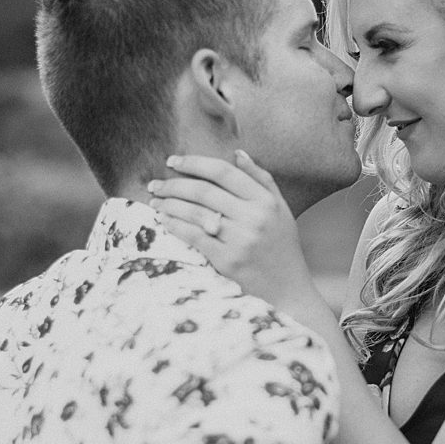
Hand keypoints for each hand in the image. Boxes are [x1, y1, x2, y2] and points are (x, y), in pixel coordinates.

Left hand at [148, 151, 313, 313]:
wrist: (288, 289)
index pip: (224, 172)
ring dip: (170, 204)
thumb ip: (262, 180)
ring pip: (195, 212)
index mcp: (266, 201)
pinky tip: (165, 220)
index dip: (195, 163)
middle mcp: (254, 217)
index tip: (173, 161)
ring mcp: (240, 239)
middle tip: (156, 184)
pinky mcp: (227, 260)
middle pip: (204, 190)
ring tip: (156, 202)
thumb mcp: (281, 210)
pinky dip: (175, 225)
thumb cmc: (282, 247)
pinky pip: (194, 236)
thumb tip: (237, 154)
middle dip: (173, 184)